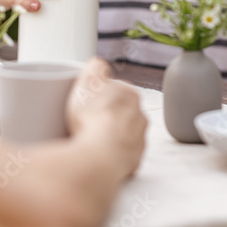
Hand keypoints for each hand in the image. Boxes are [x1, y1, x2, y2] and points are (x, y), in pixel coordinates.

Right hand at [67, 59, 145, 175]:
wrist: (101, 156)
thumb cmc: (94, 117)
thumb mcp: (89, 81)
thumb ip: (95, 67)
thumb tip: (98, 64)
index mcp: (131, 95)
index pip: (117, 90)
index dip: (100, 95)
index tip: (88, 102)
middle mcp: (140, 117)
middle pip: (121, 112)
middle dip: (106, 116)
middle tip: (85, 121)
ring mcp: (138, 141)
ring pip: (122, 134)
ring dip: (109, 136)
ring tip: (89, 140)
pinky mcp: (133, 161)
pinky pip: (120, 155)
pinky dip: (109, 155)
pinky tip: (96, 155)